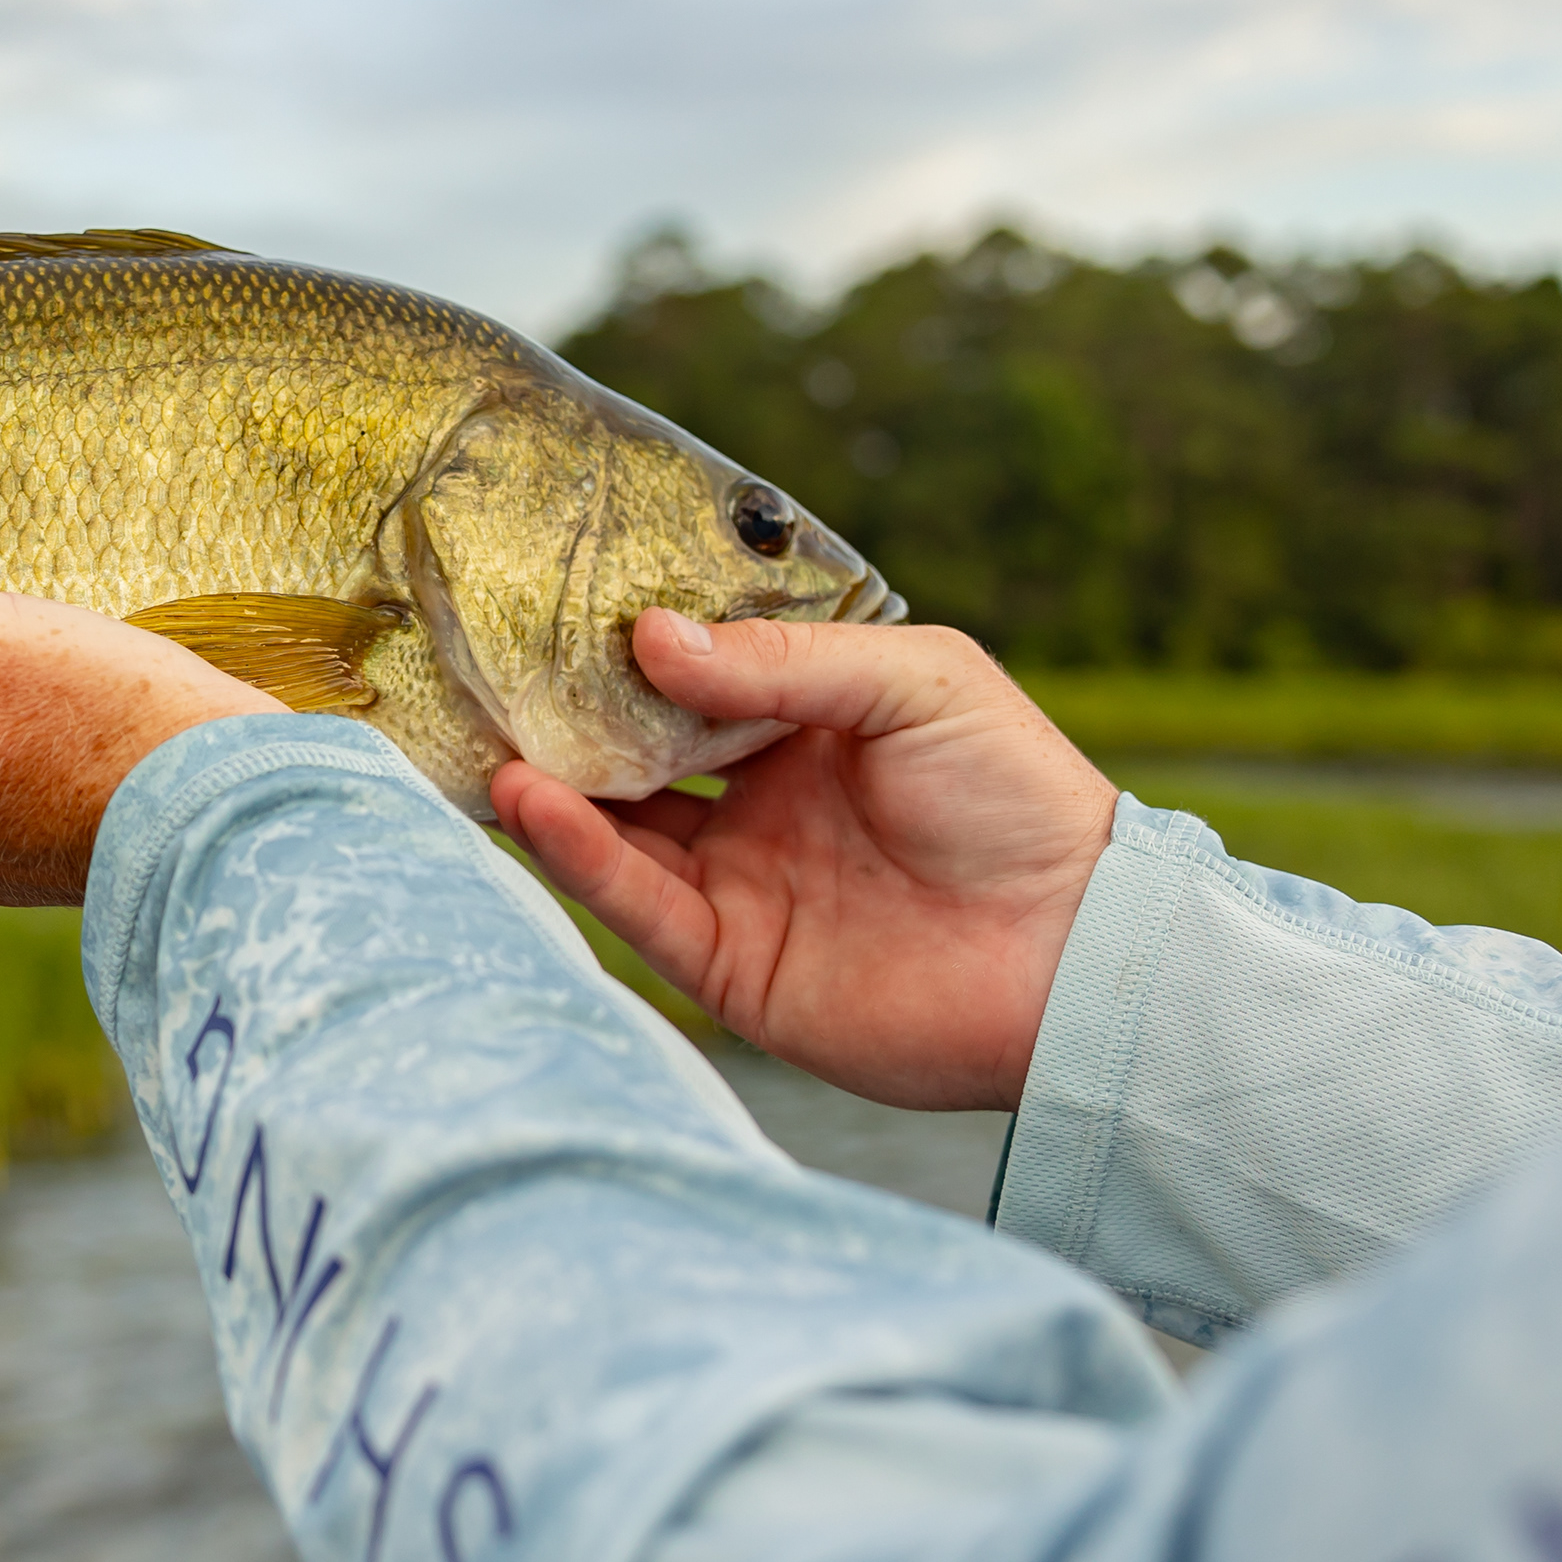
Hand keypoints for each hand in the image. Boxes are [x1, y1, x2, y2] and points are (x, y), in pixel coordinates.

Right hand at [492, 616, 1115, 1109]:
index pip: (698, 674)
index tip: (556, 598)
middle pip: (638, 749)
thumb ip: (781, 663)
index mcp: (813, 726)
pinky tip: (531, 802)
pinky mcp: (730, 963)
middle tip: (487, 664)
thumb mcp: (914, 683)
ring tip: (486, 735)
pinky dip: (579, 855)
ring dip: (553, 785)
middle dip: (568, 712)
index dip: (632, 642)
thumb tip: (649, 638)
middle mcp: (765, 800)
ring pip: (619, 828)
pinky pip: (637, 904)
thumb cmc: (1020, 800)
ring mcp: (743, 881)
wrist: (1075, 956)